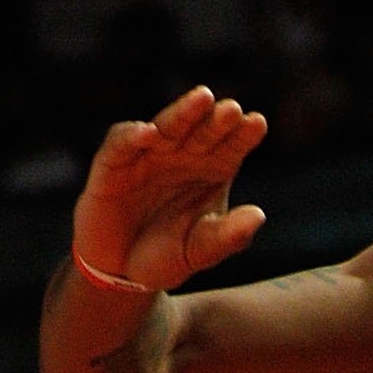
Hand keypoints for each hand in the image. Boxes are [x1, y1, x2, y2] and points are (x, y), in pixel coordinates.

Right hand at [71, 85, 266, 291]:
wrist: (120, 274)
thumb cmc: (167, 256)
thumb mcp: (201, 251)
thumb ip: (228, 236)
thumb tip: (258, 215)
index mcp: (211, 169)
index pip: (231, 146)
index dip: (243, 135)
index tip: (257, 123)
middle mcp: (182, 155)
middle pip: (202, 130)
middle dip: (216, 119)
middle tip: (232, 109)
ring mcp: (148, 155)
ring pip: (167, 126)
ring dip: (183, 113)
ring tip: (202, 99)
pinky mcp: (113, 163)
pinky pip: (122, 142)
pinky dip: (133, 135)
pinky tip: (149, 133)